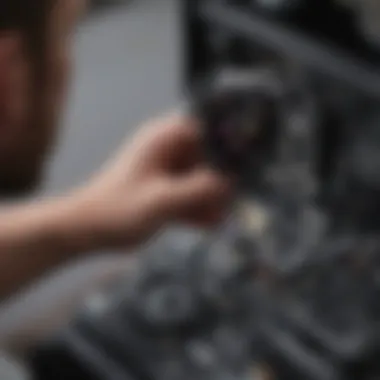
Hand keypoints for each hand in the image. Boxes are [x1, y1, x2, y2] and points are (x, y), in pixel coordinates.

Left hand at [75, 112, 232, 248]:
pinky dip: (201, 207)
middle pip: (209, 154)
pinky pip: (192, 194)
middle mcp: (169, 151)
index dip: (229, 136)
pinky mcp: (167, 191)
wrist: (88, 230)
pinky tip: (211, 224)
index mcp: (164, 139)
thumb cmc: (117, 209)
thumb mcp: (161, 200)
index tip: (250, 154)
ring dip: (213, 196)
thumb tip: (229, 183)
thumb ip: (197, 190)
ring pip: (203, 177)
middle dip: (223, 175)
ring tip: (223, 215)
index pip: (205, 125)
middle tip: (237, 196)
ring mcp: (168, 172)